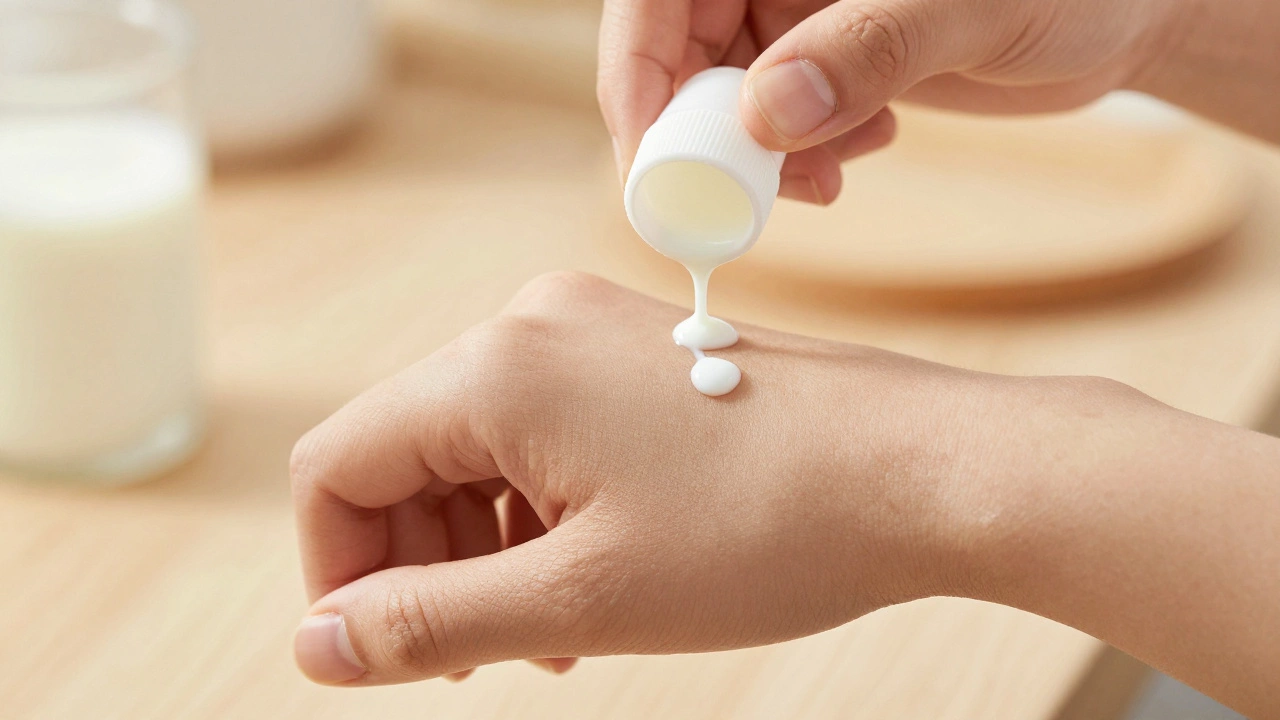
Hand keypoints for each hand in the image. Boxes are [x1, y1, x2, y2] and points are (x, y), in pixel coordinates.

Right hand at [289, 271, 1025, 683]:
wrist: (921, 470)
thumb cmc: (768, 528)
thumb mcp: (580, 597)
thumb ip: (431, 621)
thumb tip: (318, 646)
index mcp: (495, 369)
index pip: (338, 466)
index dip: (339, 573)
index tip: (381, 655)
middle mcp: (529, 327)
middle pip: (402, 455)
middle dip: (417, 564)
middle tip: (473, 659)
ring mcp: (587, 332)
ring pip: (473, 451)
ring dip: (481, 548)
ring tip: (545, 632)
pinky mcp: (634, 356)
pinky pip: (542, 435)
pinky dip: (538, 513)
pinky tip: (588, 577)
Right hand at [598, 0, 1175, 203]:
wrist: (1126, 17)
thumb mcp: (973, 8)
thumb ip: (871, 48)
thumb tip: (768, 114)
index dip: (638, 65)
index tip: (652, 152)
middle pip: (678, 45)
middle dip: (701, 128)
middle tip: (741, 195)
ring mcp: (799, 8)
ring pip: (723, 90)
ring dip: (754, 153)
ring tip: (823, 179)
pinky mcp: (825, 55)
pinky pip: (772, 115)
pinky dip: (797, 152)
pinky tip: (863, 151)